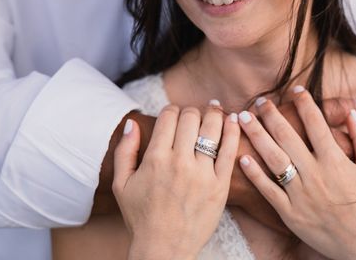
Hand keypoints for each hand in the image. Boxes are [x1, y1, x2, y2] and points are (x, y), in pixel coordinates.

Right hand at [113, 104, 239, 259]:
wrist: (164, 248)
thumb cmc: (141, 217)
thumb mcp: (122, 184)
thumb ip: (125, 150)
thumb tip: (132, 123)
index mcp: (155, 158)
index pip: (169, 116)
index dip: (171, 110)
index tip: (174, 115)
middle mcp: (179, 162)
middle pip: (191, 117)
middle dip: (191, 111)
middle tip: (192, 116)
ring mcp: (202, 173)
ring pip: (212, 128)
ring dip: (213, 113)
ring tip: (214, 109)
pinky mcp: (220, 185)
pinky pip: (229, 150)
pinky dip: (233, 130)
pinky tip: (234, 120)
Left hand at [227, 96, 355, 234]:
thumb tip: (354, 112)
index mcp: (335, 161)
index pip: (315, 124)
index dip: (304, 104)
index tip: (295, 89)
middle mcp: (315, 175)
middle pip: (287, 136)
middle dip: (271, 115)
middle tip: (258, 100)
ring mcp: (301, 194)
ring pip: (273, 159)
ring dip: (256, 136)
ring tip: (242, 118)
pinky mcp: (290, 213)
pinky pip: (268, 190)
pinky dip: (254, 173)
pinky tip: (241, 157)